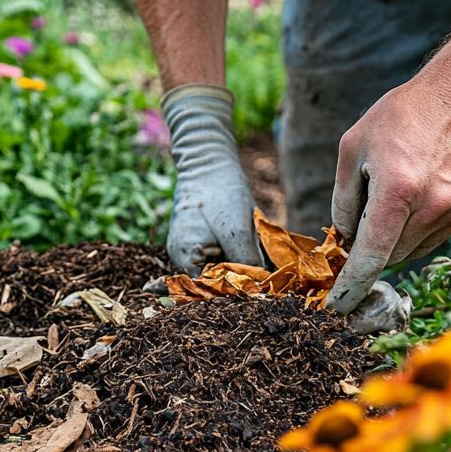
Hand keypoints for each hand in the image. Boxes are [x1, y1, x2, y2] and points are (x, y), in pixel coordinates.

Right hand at [163, 85, 262, 274]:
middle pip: (215, 280)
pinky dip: (236, 251)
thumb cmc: (220, 191)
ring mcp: (190, 247)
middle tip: (268, 274)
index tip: (262, 291)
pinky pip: (220, 253)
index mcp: (184, 259)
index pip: (210, 290)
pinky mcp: (200, 237)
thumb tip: (261, 289)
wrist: (208, 158)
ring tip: (258, 250)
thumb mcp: (237, 231)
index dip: (235, 293)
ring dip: (241, 264)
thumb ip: (246, 263)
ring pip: (221, 267)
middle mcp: (182, 258)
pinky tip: (250, 240)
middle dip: (240, 278)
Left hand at [326, 72, 450, 318]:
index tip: (336, 307)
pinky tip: (416, 196)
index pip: (371, 255)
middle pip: (389, 257)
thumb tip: (345, 242)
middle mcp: (433, 205)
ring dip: (393, 241)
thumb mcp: (352, 149)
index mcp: (399, 189)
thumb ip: (343, 202)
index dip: (350, 286)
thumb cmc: (399, 117)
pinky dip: (415, 230)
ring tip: (393, 197)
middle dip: (368, 251)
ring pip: (410, 252)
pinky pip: (431, 239)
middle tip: (359, 222)